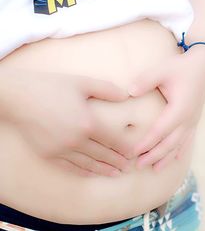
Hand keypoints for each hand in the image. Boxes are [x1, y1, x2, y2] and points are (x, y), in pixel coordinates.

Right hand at [0, 67, 129, 175]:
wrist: (18, 97)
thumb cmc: (52, 86)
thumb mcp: (83, 83)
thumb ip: (107, 89)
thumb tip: (126, 95)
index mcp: (88, 122)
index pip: (113, 140)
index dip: (125, 148)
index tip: (134, 153)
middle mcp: (76, 140)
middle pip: (103, 155)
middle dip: (118, 162)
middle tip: (128, 167)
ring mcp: (61, 149)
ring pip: (89, 164)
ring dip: (104, 170)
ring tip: (115, 174)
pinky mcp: (48, 155)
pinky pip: (70, 167)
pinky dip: (84, 172)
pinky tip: (91, 174)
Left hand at [128, 46, 204, 170]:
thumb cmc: (182, 67)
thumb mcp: (162, 69)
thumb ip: (145, 81)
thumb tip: (129, 92)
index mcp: (179, 109)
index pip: (160, 131)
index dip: (146, 143)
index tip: (132, 152)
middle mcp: (188, 119)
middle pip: (170, 143)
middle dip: (154, 155)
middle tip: (138, 165)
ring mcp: (193, 121)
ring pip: (179, 145)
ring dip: (166, 157)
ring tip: (155, 169)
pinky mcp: (194, 119)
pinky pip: (187, 140)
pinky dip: (180, 151)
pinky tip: (176, 160)